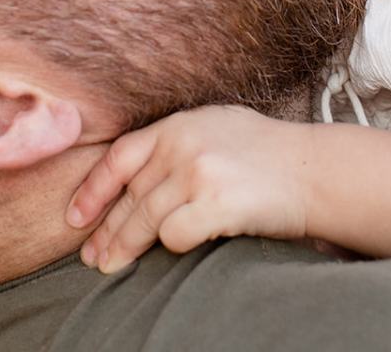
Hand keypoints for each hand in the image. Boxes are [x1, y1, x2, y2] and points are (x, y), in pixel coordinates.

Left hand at [64, 105, 312, 273]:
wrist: (315, 170)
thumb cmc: (268, 153)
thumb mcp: (216, 127)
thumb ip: (176, 141)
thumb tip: (134, 174)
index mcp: (178, 124)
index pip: (119, 157)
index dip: (92, 189)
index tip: (75, 217)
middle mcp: (183, 144)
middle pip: (129, 195)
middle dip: (106, 230)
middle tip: (92, 257)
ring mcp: (199, 173)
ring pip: (144, 219)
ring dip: (125, 247)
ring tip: (111, 267)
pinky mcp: (217, 203)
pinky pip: (174, 234)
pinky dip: (170, 245)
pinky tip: (171, 251)